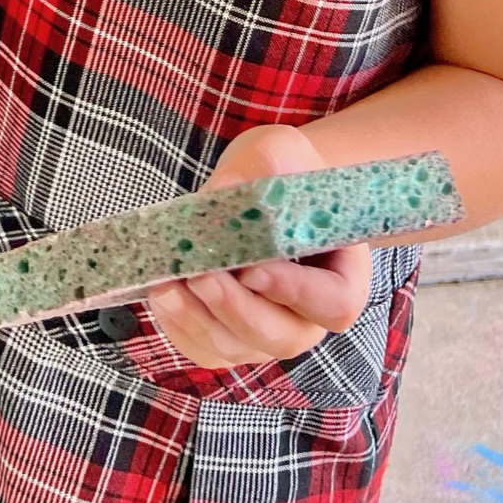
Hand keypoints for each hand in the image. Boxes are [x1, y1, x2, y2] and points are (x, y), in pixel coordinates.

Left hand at [145, 126, 372, 369]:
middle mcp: (307, 317)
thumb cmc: (282, 171)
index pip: (332, 304)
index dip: (293, 293)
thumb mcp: (281, 155)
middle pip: (280, 336)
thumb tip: (223, 193)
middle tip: (201, 276)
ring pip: (236, 347)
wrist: (262, 183)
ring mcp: (267, 332)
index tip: (253, 270)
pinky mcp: (228, 334)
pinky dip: (179, 325)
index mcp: (342, 279)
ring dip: (198, 321)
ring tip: (166, 285)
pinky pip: (203, 346)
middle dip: (236, 310)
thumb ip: (262, 171)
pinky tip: (160, 291)